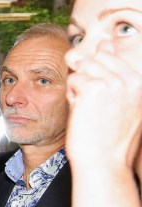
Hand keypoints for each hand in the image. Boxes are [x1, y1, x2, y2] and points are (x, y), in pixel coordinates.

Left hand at [66, 42, 141, 175]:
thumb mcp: (123, 102)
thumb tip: (105, 43)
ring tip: (89, 109)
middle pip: (95, 57)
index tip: (98, 94)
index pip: (112, 54)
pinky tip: (82, 113)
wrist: (104, 163)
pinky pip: (72, 80)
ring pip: (82, 67)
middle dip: (86, 78)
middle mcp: (133, 79)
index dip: (96, 71)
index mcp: (141, 82)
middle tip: (93, 105)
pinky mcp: (94, 87)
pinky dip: (72, 96)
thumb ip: (116, 74)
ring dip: (78, 88)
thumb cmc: (110, 136)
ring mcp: (114, 81)